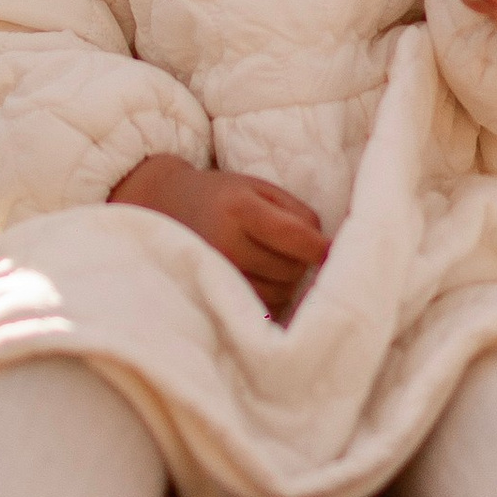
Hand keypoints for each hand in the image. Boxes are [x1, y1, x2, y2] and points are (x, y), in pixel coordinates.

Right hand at [110, 155, 327, 315]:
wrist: (165, 207)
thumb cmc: (223, 197)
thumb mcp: (259, 189)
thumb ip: (297, 212)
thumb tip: (326, 250)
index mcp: (238, 209)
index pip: (294, 235)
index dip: (320, 247)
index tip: (330, 251)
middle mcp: (225, 243)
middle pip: (290, 267)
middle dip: (302, 261)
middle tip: (292, 249)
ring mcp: (217, 273)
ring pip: (280, 292)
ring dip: (288, 281)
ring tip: (274, 262)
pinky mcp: (213, 295)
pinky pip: (262, 307)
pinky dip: (273, 296)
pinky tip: (264, 278)